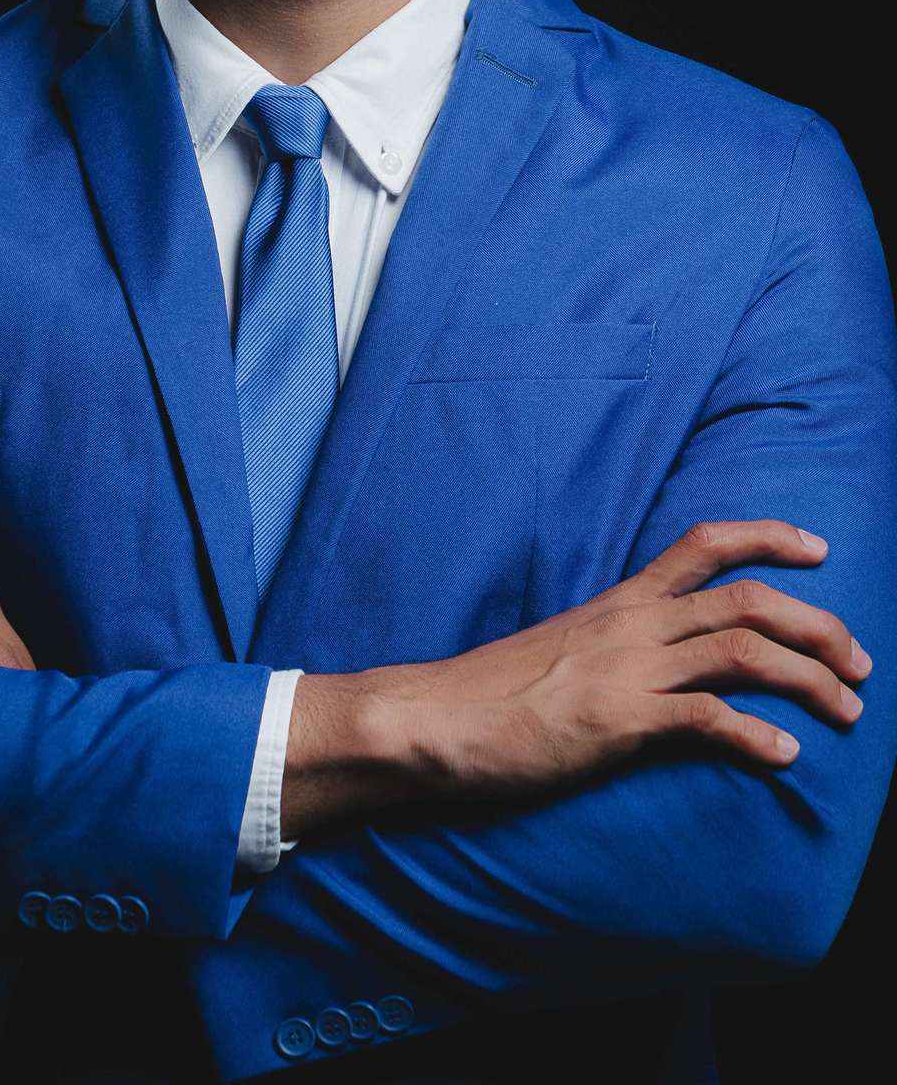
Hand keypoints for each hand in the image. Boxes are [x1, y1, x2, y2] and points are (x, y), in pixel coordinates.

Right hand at [369, 520, 873, 802]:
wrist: (437, 719)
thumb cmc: (491, 693)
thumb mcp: (562, 651)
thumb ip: (611, 648)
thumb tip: (646, 665)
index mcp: (619, 602)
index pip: (702, 544)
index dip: (769, 536)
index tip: (817, 546)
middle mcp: (633, 623)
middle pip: (748, 599)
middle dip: (819, 624)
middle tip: (860, 660)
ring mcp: (629, 669)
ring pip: (744, 650)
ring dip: (811, 678)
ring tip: (847, 711)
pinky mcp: (620, 720)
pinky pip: (708, 718)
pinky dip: (757, 735)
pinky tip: (784, 756)